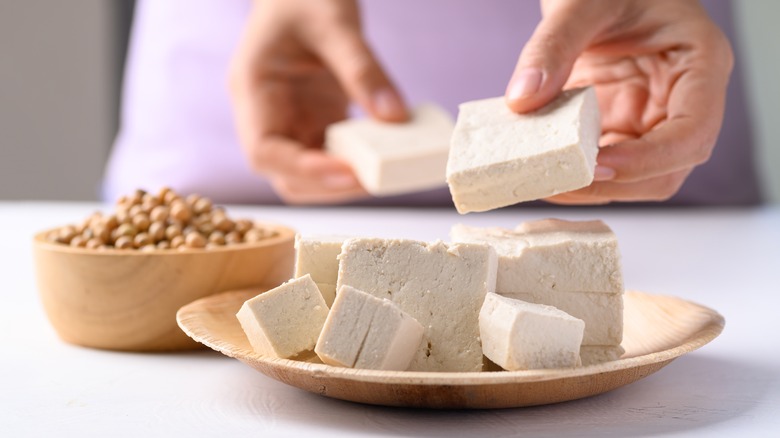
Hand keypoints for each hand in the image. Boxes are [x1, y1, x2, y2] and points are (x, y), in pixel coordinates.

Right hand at [229, 0, 406, 203]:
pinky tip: (384, 156)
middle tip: (375, 179)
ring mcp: (289, 123)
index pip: (263, 151)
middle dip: (327, 185)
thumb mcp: (336, 24)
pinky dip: (356, 164)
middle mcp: (265, 115)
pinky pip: (331, 157)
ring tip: (384, 171)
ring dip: (343, 181)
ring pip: (307, 176)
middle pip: (284, 176)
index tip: (347, 172)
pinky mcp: (313, 124)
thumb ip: (363, 70)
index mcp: (253, 89)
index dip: (303, 171)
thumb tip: (395, 118)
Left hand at [505, 0, 732, 203]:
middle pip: (665, 172)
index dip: (648, 160)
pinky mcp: (619, 128)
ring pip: (632, 179)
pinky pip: (601, 167)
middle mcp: (680, 102)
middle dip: (611, 184)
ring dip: (587, 188)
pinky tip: (537, 169)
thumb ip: (553, 45)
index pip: (692, 134)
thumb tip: (523, 99)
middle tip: (554, 182)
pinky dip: (571, 175)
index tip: (598, 165)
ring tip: (538, 181)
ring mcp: (650, 120)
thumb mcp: (582, 2)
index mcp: (699, 65)